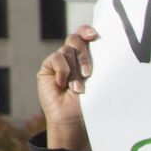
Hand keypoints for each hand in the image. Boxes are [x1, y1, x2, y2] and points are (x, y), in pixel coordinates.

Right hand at [37, 25, 97, 150]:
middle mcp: (72, 57)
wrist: (75, 119)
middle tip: (88, 73)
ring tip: (79, 88)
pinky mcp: (48, 68)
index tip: (94, 35)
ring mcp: (59, 62)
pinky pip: (56, 59)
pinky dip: (63, 71)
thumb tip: (103, 45)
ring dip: (75, 70)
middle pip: (75, 40)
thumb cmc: (92, 103)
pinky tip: (64, 85)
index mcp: (87, 58)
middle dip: (83, 55)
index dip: (87, 31)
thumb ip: (98, 63)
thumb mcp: (98, 81)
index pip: (85, 36)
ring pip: (67, 51)